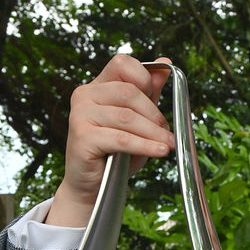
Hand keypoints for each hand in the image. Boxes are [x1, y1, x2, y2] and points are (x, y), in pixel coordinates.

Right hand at [47, 54, 175, 227]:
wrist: (94, 187)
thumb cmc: (115, 153)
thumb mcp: (138, 120)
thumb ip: (149, 92)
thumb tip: (165, 62)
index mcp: (98, 86)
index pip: (122, 63)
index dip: (144, 78)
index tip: (158, 98)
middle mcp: (85, 95)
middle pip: (128, 92)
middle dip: (154, 114)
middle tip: (168, 132)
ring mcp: (80, 115)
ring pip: (127, 118)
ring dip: (153, 133)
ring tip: (169, 145)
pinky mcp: (81, 137)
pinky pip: (121, 138)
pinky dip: (145, 145)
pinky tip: (160, 151)